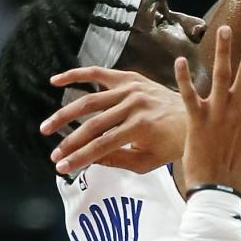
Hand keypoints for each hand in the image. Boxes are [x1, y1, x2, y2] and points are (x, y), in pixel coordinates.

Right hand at [41, 68, 186, 174]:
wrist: (193, 115)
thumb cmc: (171, 144)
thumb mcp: (147, 161)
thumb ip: (117, 160)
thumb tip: (87, 159)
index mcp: (141, 127)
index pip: (102, 145)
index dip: (79, 157)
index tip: (61, 167)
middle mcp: (135, 105)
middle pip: (93, 125)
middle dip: (70, 142)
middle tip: (53, 154)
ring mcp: (132, 89)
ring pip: (90, 100)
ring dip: (65, 114)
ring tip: (46, 128)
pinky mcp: (130, 78)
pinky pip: (99, 73)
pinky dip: (76, 75)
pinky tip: (55, 81)